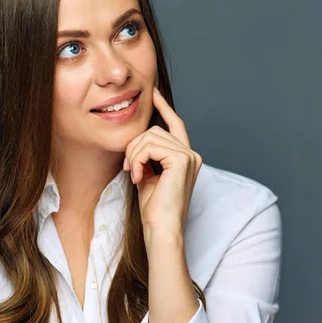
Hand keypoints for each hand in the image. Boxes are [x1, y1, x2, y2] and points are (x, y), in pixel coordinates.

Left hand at [123, 87, 202, 232]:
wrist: (162, 228)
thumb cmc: (154, 208)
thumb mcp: (149, 175)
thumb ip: (147, 156)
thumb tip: (137, 139)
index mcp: (186, 157)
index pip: (175, 124)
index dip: (163, 107)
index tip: (153, 93)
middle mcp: (192, 154)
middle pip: (155, 130)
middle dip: (135, 146)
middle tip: (130, 169)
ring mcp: (189, 156)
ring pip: (150, 137)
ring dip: (135, 155)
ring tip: (134, 175)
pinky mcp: (182, 160)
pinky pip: (151, 147)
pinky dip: (138, 160)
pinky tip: (139, 177)